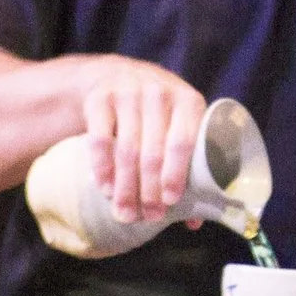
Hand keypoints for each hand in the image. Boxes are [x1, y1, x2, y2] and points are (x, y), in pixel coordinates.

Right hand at [77, 56, 206, 223]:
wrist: (117, 75)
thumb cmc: (159, 113)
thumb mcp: (179, 125)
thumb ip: (190, 165)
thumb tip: (195, 221)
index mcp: (188, 101)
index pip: (183, 142)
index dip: (176, 175)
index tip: (170, 202)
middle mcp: (159, 93)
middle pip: (152, 152)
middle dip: (149, 190)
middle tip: (147, 216)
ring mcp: (127, 93)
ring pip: (126, 150)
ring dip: (125, 187)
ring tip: (125, 212)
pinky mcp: (99, 99)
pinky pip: (99, 140)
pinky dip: (102, 168)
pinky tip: (105, 188)